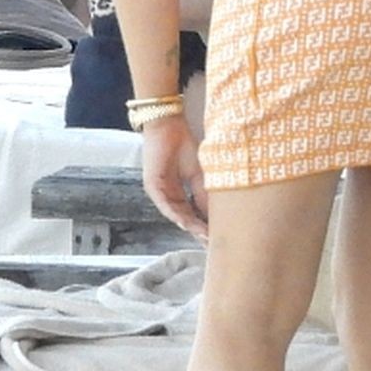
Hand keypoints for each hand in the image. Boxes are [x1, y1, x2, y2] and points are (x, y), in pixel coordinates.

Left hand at [140, 116, 208, 240]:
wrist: (167, 126)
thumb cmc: (183, 145)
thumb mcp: (200, 172)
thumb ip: (204, 192)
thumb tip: (215, 211)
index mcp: (179, 193)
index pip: (193, 214)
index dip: (204, 225)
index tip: (217, 236)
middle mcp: (167, 196)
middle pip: (183, 218)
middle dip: (197, 231)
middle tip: (211, 244)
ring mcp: (159, 192)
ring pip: (175, 214)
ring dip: (189, 226)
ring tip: (203, 236)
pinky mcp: (153, 186)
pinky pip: (166, 204)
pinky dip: (177, 214)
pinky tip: (187, 222)